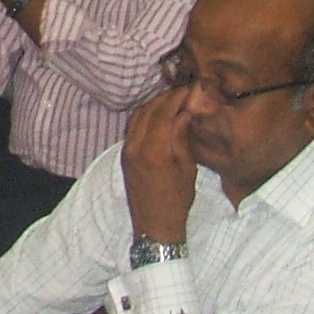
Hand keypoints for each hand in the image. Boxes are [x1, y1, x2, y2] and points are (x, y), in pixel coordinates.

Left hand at [120, 85, 197, 245]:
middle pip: (148, 111)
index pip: (163, 112)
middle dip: (165, 98)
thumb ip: (182, 138)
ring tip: (173, 99)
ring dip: (153, 104)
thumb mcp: (187, 168)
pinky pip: (132, 127)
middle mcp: (135, 147)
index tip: (190, 88)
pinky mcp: (124, 155)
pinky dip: (145, 115)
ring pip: (137, 116)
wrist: (154, 225)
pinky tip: (159, 115)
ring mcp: (126, 150)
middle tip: (183, 91)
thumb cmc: (177, 200)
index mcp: (154, 151)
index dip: (176, 97)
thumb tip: (184, 111)